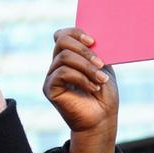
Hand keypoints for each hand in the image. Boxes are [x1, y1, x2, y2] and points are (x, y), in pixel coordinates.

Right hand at [44, 27, 117, 152]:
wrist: (101, 119)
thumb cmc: (104, 95)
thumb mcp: (103, 68)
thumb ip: (96, 53)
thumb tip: (93, 38)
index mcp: (70, 56)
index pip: (63, 35)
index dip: (76, 33)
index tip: (93, 41)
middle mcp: (57, 64)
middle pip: (61, 41)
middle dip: (83, 49)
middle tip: (100, 62)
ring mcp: (52, 76)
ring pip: (64, 57)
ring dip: (86, 66)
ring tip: (101, 79)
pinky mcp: (49, 88)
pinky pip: (61, 73)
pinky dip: (81, 78)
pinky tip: (93, 87)